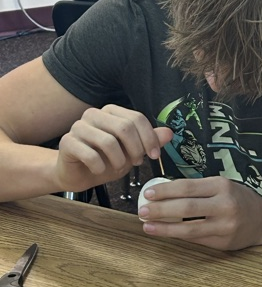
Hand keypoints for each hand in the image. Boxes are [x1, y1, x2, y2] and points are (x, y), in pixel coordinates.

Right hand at [55, 105, 171, 192]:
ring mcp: (78, 127)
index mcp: (111, 112)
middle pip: (124, 127)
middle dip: (135, 149)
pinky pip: (90, 154)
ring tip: (118, 168)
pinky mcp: (67, 142)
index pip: (136, 118)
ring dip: (118, 160)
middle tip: (136, 163)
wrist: (78, 175)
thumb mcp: (132, 151)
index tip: (154, 155)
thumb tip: (169, 132)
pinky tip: (99, 170)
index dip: (149, 138)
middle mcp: (94, 115)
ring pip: (108, 141)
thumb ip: (149, 140)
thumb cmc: (107, 160)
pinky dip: (99, 167)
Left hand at [138, 176, 261, 249]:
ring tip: (147, 226)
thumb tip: (165, 194)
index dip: (165, 191)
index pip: (187, 187)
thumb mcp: (224, 186)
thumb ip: (199, 189)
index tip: (148, 193)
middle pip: (185, 208)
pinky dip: (178, 236)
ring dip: (164, 228)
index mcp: (222, 186)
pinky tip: (165, 233)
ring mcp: (224, 226)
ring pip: (188, 228)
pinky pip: (196, 239)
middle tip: (142, 210)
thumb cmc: (239, 200)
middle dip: (160, 210)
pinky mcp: (223, 242)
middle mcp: (224, 205)